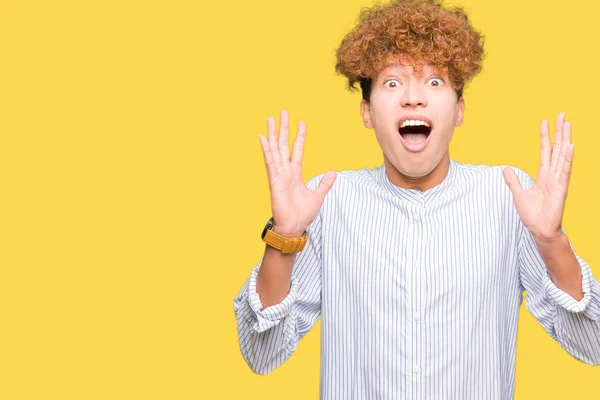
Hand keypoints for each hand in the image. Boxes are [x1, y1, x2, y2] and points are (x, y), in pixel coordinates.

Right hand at [259, 109, 335, 236]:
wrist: (294, 226)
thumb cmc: (302, 214)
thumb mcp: (318, 195)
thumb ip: (325, 183)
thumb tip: (333, 171)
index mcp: (295, 173)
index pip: (297, 149)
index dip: (300, 136)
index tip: (301, 122)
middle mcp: (285, 170)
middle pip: (283, 144)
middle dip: (283, 128)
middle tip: (283, 111)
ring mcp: (278, 174)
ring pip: (275, 149)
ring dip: (272, 133)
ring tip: (270, 118)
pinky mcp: (274, 180)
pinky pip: (269, 161)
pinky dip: (266, 149)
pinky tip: (262, 137)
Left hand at [502, 112, 574, 241]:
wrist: (540, 229)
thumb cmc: (533, 214)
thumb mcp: (519, 194)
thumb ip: (513, 181)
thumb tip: (505, 169)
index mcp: (543, 174)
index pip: (545, 151)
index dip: (545, 136)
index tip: (545, 121)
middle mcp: (553, 174)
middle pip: (556, 148)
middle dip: (559, 131)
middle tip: (562, 114)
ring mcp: (559, 180)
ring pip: (562, 155)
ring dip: (565, 139)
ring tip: (568, 124)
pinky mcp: (562, 188)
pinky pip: (565, 171)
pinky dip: (568, 159)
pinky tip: (571, 146)